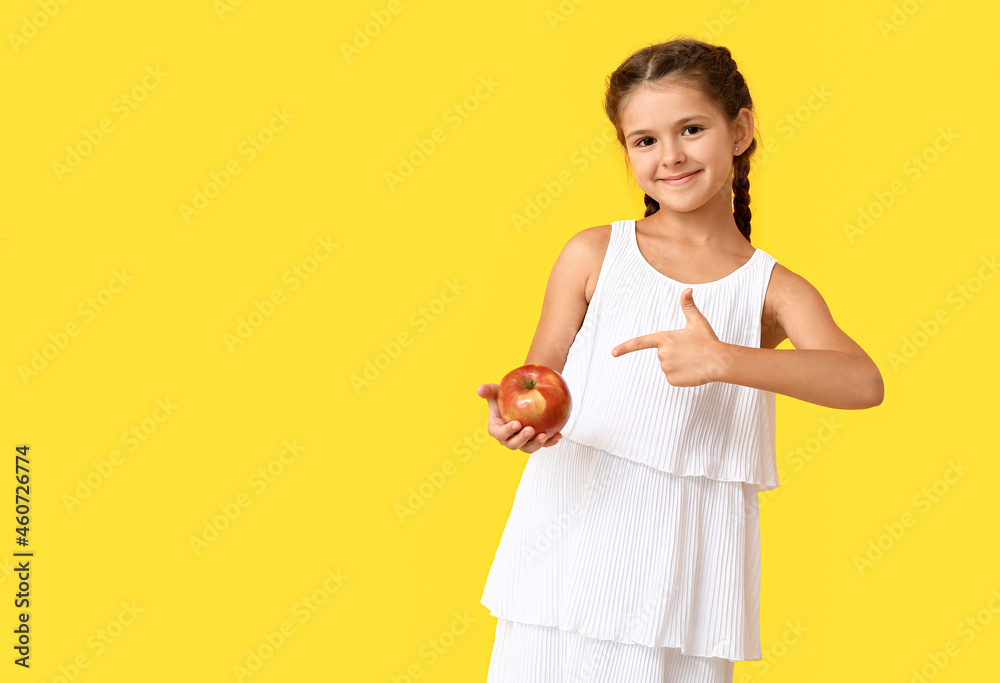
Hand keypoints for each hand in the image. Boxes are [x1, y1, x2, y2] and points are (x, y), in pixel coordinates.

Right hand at [476, 383, 562, 452]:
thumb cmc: (505, 395)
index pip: (500, 433)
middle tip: (530, 429)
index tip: (517, 423)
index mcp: (497, 429)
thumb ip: (488, 391)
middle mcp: (509, 439)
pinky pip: (543, 444)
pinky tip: (559, 435)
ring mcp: (523, 441)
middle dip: (522, 439)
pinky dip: (551, 442)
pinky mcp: (535, 440)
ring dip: (537, 444)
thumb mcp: (496, 392)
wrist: (520, 397)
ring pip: (529, 448)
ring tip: (545, 435)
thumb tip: (480, 389)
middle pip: (514, 444)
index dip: (508, 431)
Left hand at [610, 287, 730, 386]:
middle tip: (690, 351)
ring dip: (678, 365)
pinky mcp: (672, 380)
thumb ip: (688, 306)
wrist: (719, 361)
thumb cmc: (708, 340)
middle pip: (662, 355)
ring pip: (668, 367)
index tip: (613, 352)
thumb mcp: (697, 321)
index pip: (641, 342)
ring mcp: (666, 368)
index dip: (625, 347)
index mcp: (665, 338)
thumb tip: (687, 290)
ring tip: (692, 360)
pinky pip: (673, 378)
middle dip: (674, 353)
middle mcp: (662, 353)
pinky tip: (692, 370)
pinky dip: (682, 376)